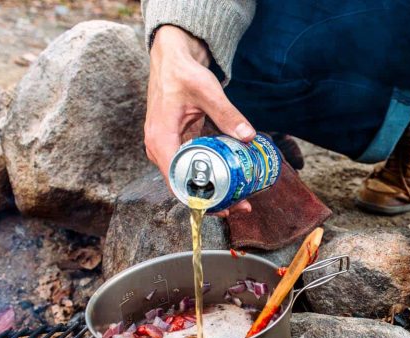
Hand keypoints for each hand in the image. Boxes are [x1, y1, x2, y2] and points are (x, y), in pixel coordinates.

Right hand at [144, 25, 252, 216]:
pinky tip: (231, 180)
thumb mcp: (207, 91)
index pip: (176, 181)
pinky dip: (211, 174)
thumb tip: (249, 137)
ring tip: (240, 199)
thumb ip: (227, 114)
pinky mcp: (178, 145)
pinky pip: (193, 166)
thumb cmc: (183, 72)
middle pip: (184, 185)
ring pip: (189, 179)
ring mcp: (168, 148)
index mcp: (161, 139)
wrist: (171, 59)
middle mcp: (161, 148)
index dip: (199, 198)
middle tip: (240, 206)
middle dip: (212, 199)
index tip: (223, 207)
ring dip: (213, 190)